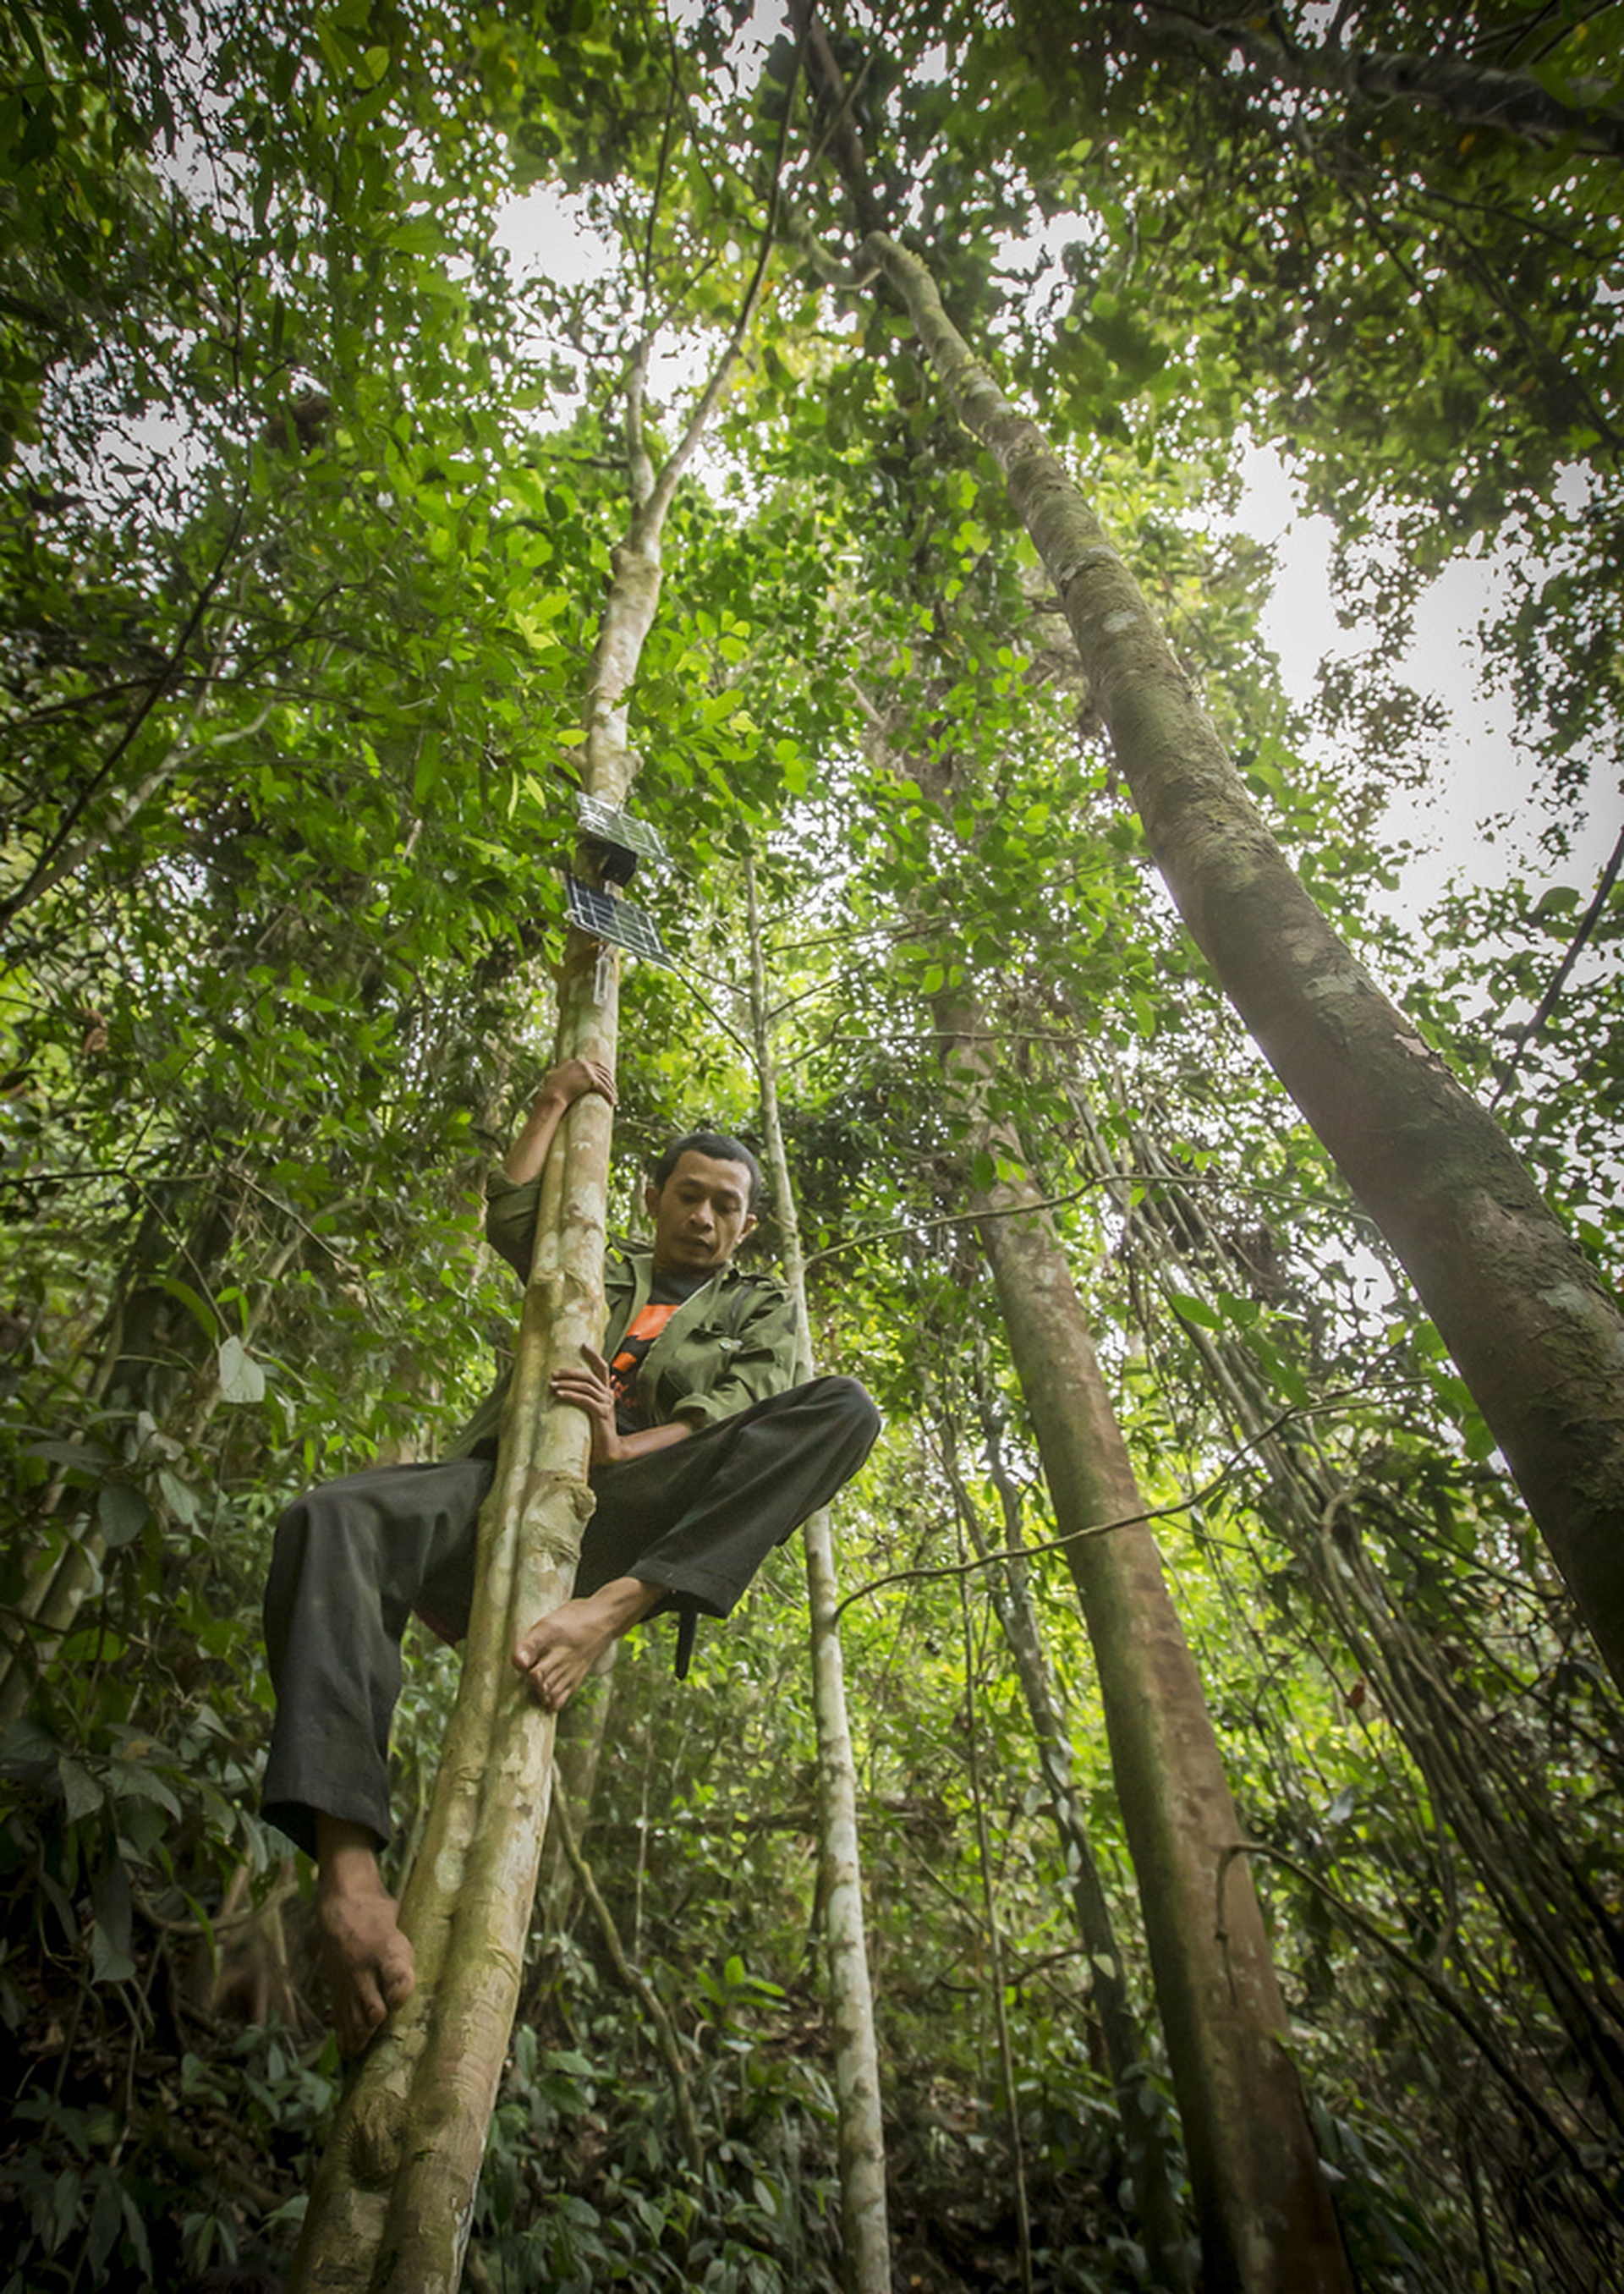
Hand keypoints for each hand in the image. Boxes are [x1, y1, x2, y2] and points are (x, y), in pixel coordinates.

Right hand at [537, 1058, 615, 1111]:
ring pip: (605, 1080)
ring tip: (615, 1097)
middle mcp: (581, 1063)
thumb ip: (556, 1075)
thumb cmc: (549, 1092)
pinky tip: (613, 1103)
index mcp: (574, 1062)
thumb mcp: (552, 1079)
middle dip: (610, 1079)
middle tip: (613, 1088)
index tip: (606, 1078)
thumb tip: (553, 1075)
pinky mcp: (591, 1079)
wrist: (551, 1096)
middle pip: (602, 1070)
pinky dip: (610, 1096)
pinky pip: (604, 1088)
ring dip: (611, 1090)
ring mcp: (587, 1070)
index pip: (593, 1064)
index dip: (602, 1071)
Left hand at [550, 1342, 623, 1465]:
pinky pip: (584, 1400)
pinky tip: (558, 1394)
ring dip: (566, 1383)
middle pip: (589, 1375)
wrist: (608, 1451)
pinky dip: (570, 1395)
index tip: (583, 1345)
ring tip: (551, 1384)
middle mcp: (607, 1395)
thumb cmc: (595, 1432)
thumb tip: (559, 1390)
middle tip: (553, 1372)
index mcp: (605, 1392)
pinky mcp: (601, 1413)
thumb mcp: (588, 1412)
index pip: (602, 1368)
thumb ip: (582, 1400)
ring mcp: (606, 1404)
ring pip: (586, 1386)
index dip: (594, 1355)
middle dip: (570, 1371)